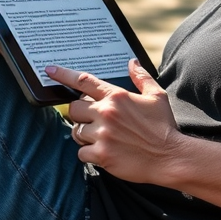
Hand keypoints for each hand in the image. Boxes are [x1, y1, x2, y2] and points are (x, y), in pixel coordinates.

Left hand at [47, 60, 182, 183]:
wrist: (171, 157)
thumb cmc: (164, 126)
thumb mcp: (156, 96)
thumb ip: (141, 77)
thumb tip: (131, 62)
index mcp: (116, 96)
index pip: (83, 81)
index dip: (63, 75)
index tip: (49, 71)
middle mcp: (106, 113)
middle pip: (74, 107)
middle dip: (80, 113)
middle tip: (93, 120)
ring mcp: (102, 134)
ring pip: (76, 131)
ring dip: (84, 134)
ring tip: (102, 137)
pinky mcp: (102, 155)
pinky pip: (81, 152)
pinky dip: (89, 153)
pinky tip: (103, 153)